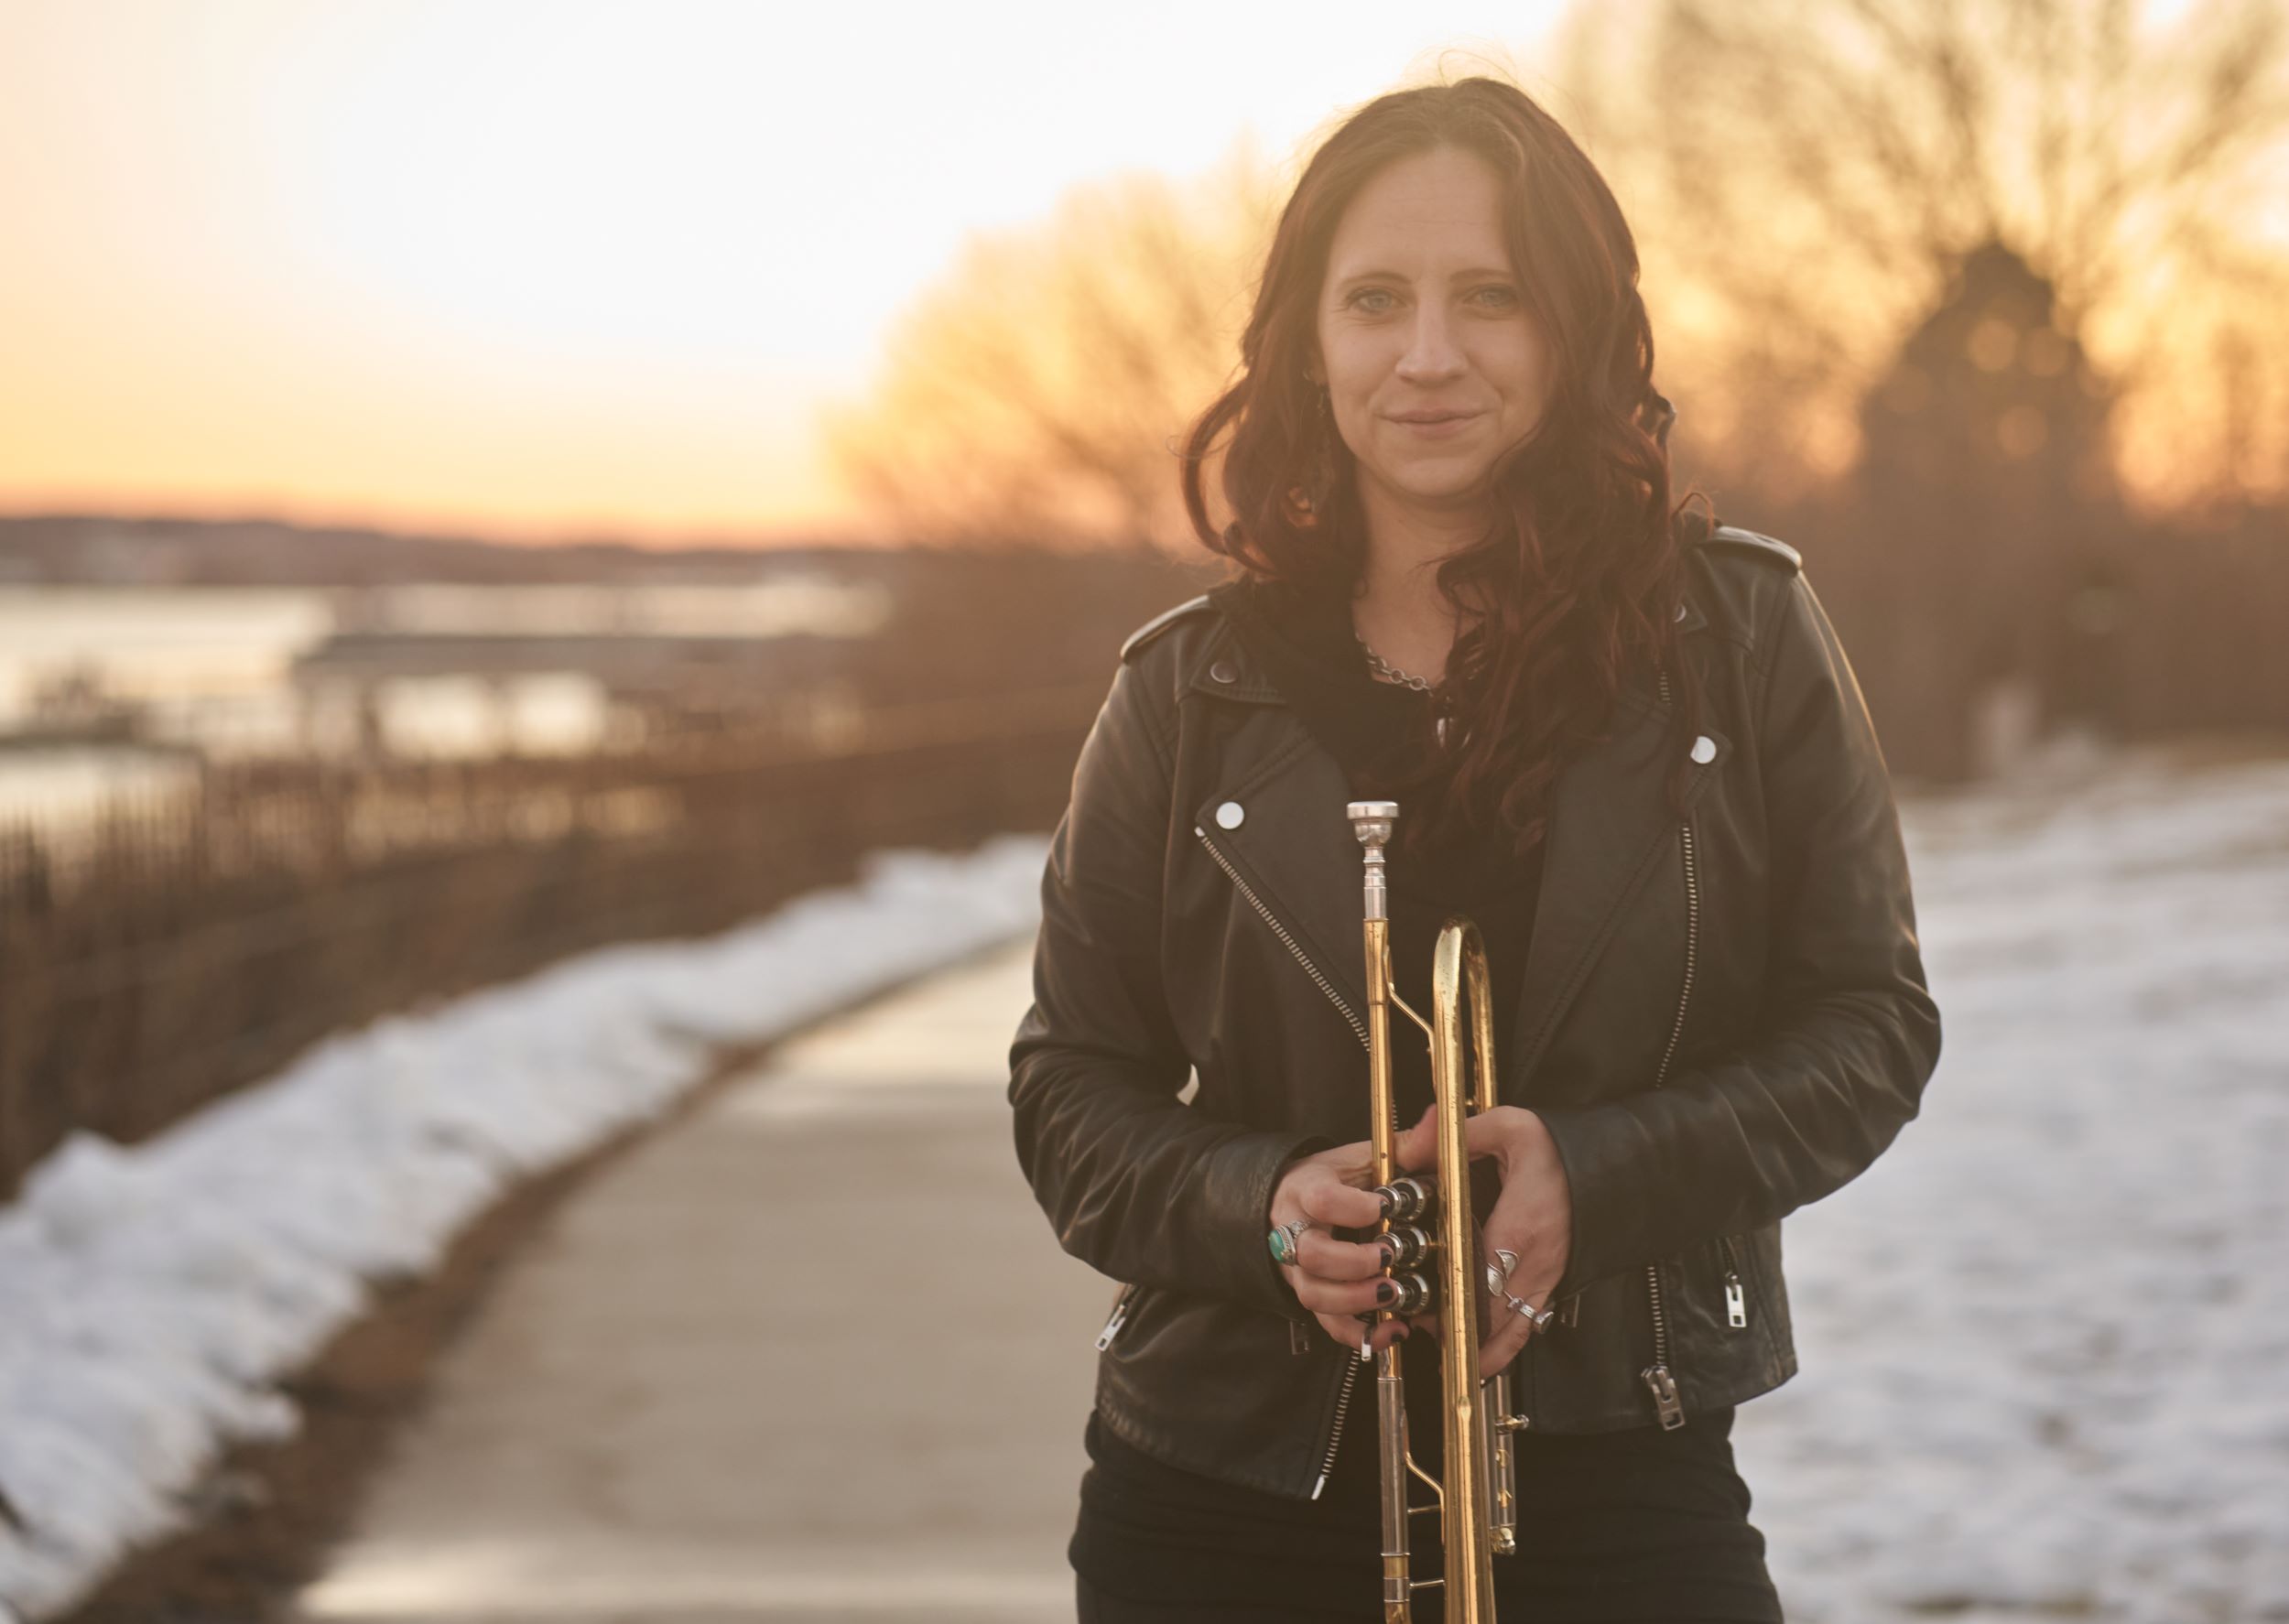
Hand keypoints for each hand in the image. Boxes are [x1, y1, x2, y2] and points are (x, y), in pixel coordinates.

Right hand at [1267, 1141, 1411, 1354]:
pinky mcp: (1311, 1294)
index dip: (1353, 1208)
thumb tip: (1441, 1118)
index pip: (1321, 1200)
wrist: (1287, 1200)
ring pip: (1314, 1294)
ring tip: (1393, 1296)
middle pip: (1312, 1255)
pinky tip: (1394, 1331)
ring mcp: (1299, 1268)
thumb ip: (1406, 1143)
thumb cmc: (1333, 1178)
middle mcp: (1295, 1230)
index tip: (1385, 1206)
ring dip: (1356, 1301)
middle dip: (1355, 1264)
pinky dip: (1360, 1335)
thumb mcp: (1363, 1156)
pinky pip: (1326, 1324)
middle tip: (1390, 1258)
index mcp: (1307, 1188)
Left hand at [1395, 1104, 1572, 1376]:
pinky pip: (1528, 1325)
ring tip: (1447, 1356)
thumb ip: (1453, 1136)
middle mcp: (1536, 1262)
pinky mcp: (1553, 1281)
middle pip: (1495, 1318)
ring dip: (1482, 1350)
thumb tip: (1405, 1149)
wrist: (1615, 1163)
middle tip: (1421, 1331)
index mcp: (1520, 1227)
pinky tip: (1478, 1352)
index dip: (1453, 1299)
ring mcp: (1547, 1277)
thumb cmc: (1561, 1148)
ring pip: (1514, 1333)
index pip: (1482, 1278)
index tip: (1424, 1308)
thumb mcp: (1508, 1126)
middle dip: (1458, 1332)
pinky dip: (1503, 1344)